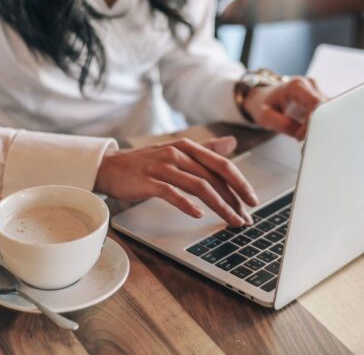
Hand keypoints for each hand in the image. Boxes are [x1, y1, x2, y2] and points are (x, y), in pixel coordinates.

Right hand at [94, 136, 258, 226]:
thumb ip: (206, 149)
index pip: (222, 164)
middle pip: (214, 177)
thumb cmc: (146, 162)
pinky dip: (187, 205)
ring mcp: (163, 166)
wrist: (110, 166)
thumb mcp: (178, 151)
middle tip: (246, 218)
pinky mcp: (148, 181)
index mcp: (188, 147)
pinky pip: (172, 193)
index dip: (240, 182)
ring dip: (219, 205)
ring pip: (198, 186)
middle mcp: (178, 153)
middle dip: (234, 199)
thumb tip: (231, 143)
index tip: (253, 200)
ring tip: (231, 220)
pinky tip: (198, 215)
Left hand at [243, 77, 326, 139]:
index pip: (315, 103)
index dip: (312, 122)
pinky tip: (308, 132)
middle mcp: (310, 85)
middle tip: (304, 140)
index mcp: (297, 86)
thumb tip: (300, 133)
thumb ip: (281, 124)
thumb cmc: (264, 104)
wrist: (264, 97)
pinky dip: (319, 125)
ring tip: (304, 137)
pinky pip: (326, 113)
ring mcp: (316, 91)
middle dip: (317, 126)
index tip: (300, 136)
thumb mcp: (264, 116)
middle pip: (326, 107)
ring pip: (329, 111)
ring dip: (319, 126)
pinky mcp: (319, 99)